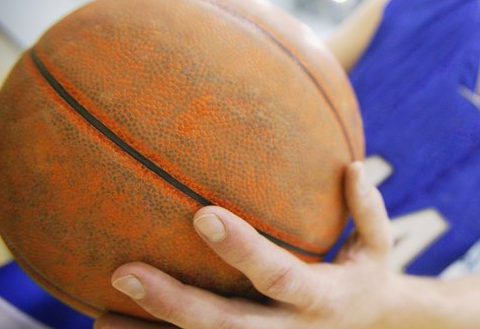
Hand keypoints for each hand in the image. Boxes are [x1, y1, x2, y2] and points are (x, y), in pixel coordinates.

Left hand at [95, 161, 395, 328]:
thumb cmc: (366, 275)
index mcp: (318, 298)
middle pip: (228, 326)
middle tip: (125, 273)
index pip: (275, 275)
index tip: (202, 213)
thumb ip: (368, 210)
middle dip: (176, 303)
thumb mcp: (379, 246)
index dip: (241, 249)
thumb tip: (352, 167)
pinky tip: (114, 327)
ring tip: (100, 317)